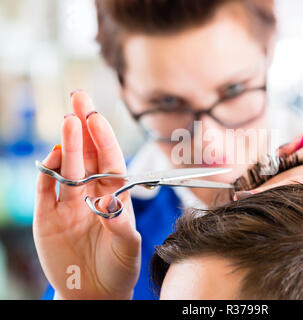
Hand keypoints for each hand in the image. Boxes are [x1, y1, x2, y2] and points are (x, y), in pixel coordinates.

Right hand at [33, 91, 140, 299]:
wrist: (93, 293)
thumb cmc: (118, 269)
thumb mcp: (128, 249)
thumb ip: (122, 226)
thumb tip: (111, 202)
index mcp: (115, 197)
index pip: (110, 161)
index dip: (105, 139)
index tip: (97, 116)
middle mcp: (92, 194)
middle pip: (89, 155)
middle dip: (84, 127)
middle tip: (79, 97)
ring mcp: (69, 204)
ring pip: (68, 168)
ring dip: (68, 145)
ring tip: (68, 119)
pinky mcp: (48, 217)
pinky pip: (46, 190)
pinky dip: (47, 172)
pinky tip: (53, 155)